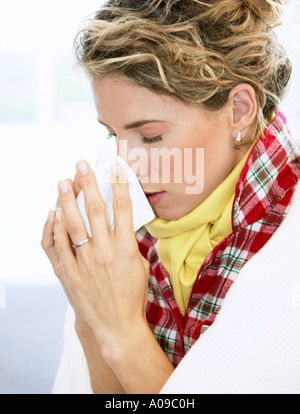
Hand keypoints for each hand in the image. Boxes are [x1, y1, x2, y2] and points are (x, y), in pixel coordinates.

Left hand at [42, 160, 149, 352]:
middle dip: (88, 184)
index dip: (119, 185)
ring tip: (63, 182)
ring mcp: (84, 262)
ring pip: (73, 223)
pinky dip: (54, 227)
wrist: (117, 326)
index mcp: (125, 249)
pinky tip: (54, 213)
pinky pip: (58, 245)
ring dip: (67, 200)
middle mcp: (104, 251)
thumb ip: (131, 243)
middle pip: (95, 209)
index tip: (114, 168)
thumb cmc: (132, 296)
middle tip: (81, 165)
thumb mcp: (140, 266)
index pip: (122, 208)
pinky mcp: (69, 273)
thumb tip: (123, 224)